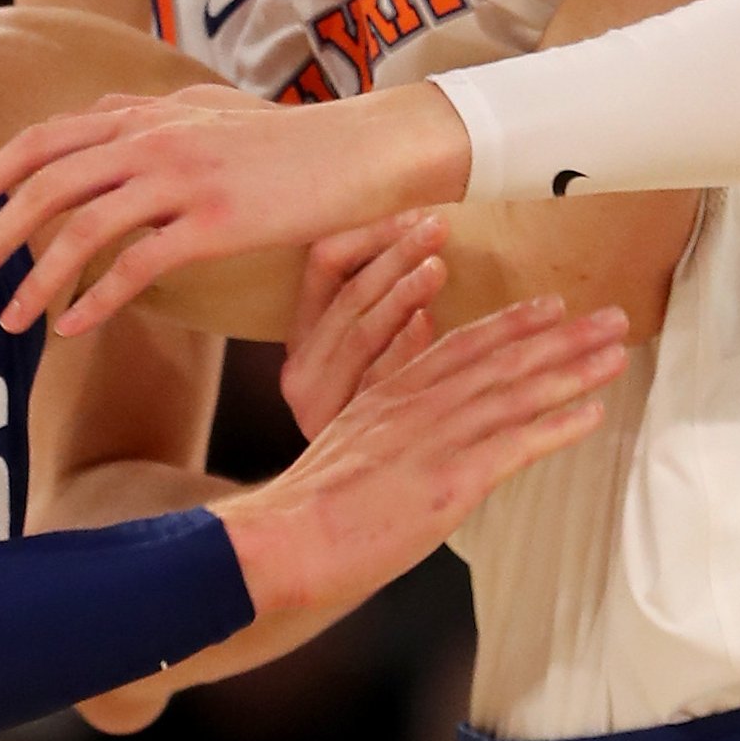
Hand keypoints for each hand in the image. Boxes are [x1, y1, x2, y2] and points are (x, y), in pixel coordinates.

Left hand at [0, 81, 471, 333]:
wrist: (357, 151)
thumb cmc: (285, 138)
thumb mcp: (207, 108)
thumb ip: (149, 113)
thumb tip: (100, 112)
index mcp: (143, 114)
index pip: (43, 139)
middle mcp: (152, 139)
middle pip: (46, 186)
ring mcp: (181, 179)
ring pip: (81, 229)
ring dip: (33, 279)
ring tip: (8, 319)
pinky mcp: (214, 223)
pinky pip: (136, 266)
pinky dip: (95, 299)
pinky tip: (72, 328)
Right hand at [214, 295, 625, 614]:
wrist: (286, 539)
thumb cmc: (310, 509)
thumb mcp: (346, 446)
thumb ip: (386, 428)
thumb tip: (420, 435)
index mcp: (390, 395)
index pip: (460, 346)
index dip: (511, 324)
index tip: (551, 307)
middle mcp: (417, 406)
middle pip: (501, 359)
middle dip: (562, 336)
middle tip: (611, 318)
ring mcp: (434, 440)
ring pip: (515, 393)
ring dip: (573, 370)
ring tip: (616, 354)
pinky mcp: (448, 481)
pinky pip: (514, 445)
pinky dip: (556, 426)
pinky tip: (592, 414)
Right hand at [282, 211, 450, 439]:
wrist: (318, 523)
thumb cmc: (357, 446)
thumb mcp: (360, 379)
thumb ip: (384, 335)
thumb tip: (425, 294)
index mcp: (303, 344)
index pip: (324, 264)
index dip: (372, 236)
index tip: (416, 217)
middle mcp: (302, 369)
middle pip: (349, 292)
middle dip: (396, 253)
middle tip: (438, 228)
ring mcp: (317, 402)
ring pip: (359, 331)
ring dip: (401, 292)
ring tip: (438, 268)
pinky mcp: (340, 431)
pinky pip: (377, 381)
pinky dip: (405, 347)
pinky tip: (430, 325)